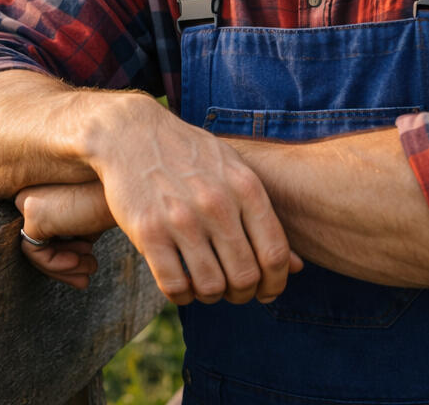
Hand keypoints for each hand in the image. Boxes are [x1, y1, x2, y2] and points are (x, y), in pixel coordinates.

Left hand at [16, 181, 115, 288]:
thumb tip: (67, 261)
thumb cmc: (112, 206)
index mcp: (44, 189)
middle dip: (63, 265)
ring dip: (63, 267)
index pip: (45, 229)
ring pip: (35, 247)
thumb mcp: (88, 223)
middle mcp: (32, 189)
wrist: (125, 194)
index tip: (91, 266)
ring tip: (89, 269)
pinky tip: (77, 262)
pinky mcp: (32, 212)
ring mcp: (29, 199)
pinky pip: (34, 251)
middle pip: (38, 239)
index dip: (66, 252)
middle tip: (86, 280)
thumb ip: (71, 234)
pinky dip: (55, 264)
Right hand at [86, 95, 301, 306]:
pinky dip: (181, 296)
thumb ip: (262, 216)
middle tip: (233, 291)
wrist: (131, 132)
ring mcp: (181, 219)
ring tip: (206, 286)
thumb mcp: (233, 170)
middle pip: (244, 276)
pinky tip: (181, 286)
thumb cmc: (190, 155)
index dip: (275, 284)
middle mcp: (216, 204)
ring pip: (211, 287)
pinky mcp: (148, 232)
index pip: (274, 254)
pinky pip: (174, 286)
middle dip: (242, 294)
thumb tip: (298, 268)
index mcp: (244, 187)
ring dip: (211, 296)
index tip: (266, 292)